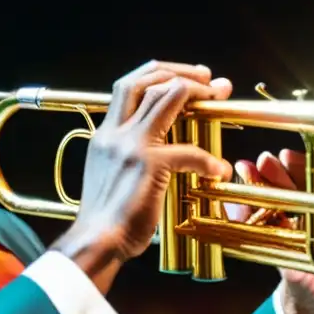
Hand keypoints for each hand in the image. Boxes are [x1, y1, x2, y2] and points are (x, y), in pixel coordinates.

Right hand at [54, 60, 232, 292]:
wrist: (95, 242)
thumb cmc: (106, 219)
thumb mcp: (108, 175)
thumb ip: (126, 157)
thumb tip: (157, 152)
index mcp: (104, 134)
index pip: (127, 85)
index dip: (158, 73)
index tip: (183, 77)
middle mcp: (114, 133)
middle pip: (148, 80)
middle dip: (181, 72)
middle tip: (209, 77)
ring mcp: (130, 146)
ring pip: (166, 96)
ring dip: (197, 93)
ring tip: (218, 97)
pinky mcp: (147, 165)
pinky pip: (187, 151)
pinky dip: (207, 158)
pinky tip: (218, 169)